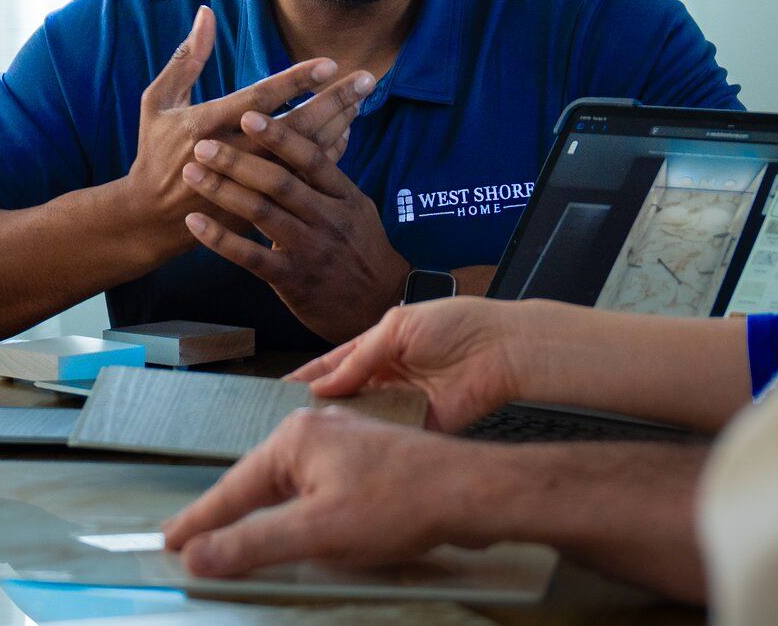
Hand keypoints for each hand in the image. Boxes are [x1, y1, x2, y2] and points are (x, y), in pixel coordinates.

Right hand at [125, 7, 374, 249]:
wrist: (150, 219)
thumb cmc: (155, 152)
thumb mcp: (158, 102)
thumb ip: (187, 58)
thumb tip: (207, 11)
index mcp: (206, 125)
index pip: (260, 100)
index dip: (295, 82)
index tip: (329, 63)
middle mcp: (232, 154)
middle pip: (294, 128)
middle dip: (333, 102)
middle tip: (366, 80)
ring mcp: (248, 185)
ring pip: (304, 154)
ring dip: (336, 126)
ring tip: (360, 101)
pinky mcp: (259, 205)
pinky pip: (302, 178)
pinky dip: (326, 155)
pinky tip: (344, 132)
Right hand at [163, 409, 484, 575]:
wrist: (468, 492)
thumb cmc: (401, 502)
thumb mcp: (318, 532)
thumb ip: (254, 544)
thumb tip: (199, 556)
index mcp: (295, 437)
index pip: (233, 489)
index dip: (200, 522)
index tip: (171, 543)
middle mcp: (315, 430)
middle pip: (257, 484)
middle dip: (226, 517)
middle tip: (192, 545)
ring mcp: (343, 443)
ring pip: (287, 487)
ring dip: (263, 516)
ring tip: (233, 541)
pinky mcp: (365, 461)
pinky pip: (314, 489)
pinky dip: (295, 512)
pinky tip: (295, 529)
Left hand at [180, 108, 408, 342]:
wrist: (379, 305)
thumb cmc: (362, 249)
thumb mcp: (357, 208)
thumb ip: (332, 176)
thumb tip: (332, 125)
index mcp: (345, 197)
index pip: (311, 159)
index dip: (279, 136)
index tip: (248, 115)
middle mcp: (328, 219)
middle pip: (279, 183)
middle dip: (238, 161)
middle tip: (203, 144)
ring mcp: (310, 250)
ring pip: (262, 214)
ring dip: (223, 191)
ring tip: (192, 172)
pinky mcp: (292, 280)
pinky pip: (251, 256)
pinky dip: (220, 238)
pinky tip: (195, 222)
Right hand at [289, 297, 537, 431]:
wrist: (501, 349)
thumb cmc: (456, 324)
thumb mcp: (397, 328)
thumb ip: (359, 358)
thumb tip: (322, 386)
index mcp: (377, 349)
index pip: (331, 366)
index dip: (305, 379)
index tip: (276, 393)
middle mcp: (385, 379)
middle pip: (342, 399)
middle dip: (317, 412)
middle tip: (284, 427)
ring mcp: (401, 405)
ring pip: (362, 422)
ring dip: (341, 431)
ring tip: (308, 444)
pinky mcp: (420, 427)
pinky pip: (389, 438)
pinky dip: (371, 444)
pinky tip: (349, 453)